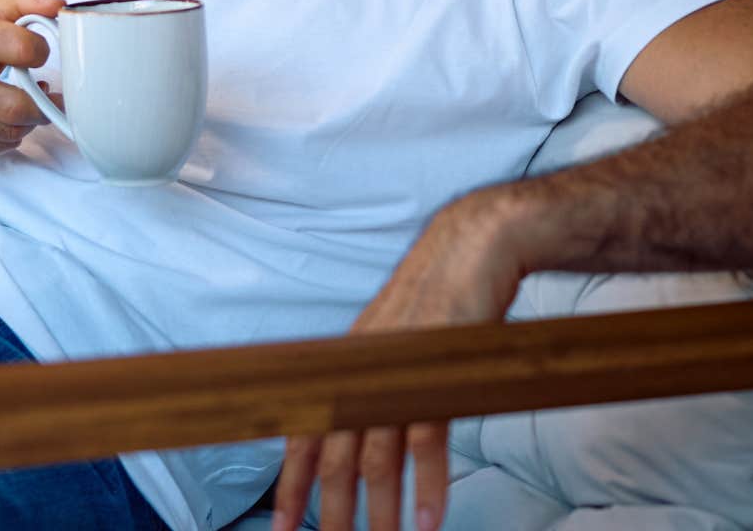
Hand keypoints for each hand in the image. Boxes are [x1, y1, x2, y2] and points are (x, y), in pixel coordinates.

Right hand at [0, 0, 64, 160]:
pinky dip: (7, 139)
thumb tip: (58, 5)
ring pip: (8, 132)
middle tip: (47, 96)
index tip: (37, 55)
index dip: (41, 53)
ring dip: (26, 123)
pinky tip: (2, 120)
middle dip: (42, 104)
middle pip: (17, 105)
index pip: (24, 50)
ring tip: (24, 106)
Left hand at [272, 193, 526, 530]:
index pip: (305, 432)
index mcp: (344, 367)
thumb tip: (364, 424)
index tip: (281, 524)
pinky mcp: (435, 376)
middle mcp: (359, 373)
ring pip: (375, 459)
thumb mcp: (391, 343)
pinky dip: (427, 486)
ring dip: (380, 511)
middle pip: (334, 457)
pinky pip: (425, 442)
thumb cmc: (436, 300)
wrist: (471, 250)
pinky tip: (429, 521)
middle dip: (329, 511)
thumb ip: (374, 383)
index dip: (291, 482)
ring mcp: (395, 376)